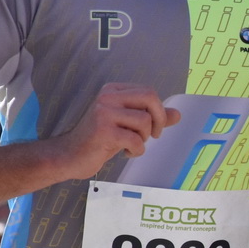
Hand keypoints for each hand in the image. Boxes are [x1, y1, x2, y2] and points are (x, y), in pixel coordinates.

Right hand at [52, 83, 179, 178]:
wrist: (70, 156)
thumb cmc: (100, 140)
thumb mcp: (128, 125)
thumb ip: (152, 117)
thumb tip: (178, 114)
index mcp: (113, 90)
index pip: (148, 91)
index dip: (159, 110)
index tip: (154, 127)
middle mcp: (107, 97)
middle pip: (150, 98)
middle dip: (159, 120)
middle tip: (153, 136)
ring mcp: (104, 112)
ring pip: (144, 121)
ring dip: (144, 138)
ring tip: (132, 145)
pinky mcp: (104, 131)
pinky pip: (135, 139)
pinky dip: (137, 150)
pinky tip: (126, 152)